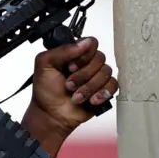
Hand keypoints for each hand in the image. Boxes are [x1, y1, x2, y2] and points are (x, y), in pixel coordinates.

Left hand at [22, 37, 118, 156]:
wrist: (52, 114)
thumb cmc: (46, 91)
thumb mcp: (45, 64)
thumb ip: (62, 50)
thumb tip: (84, 43)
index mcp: (73, 53)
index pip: (90, 43)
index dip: (82, 55)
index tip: (70, 67)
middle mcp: (86, 63)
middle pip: (99, 58)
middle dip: (83, 75)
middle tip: (69, 84)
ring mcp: (96, 76)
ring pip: (106, 72)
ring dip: (89, 87)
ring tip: (76, 96)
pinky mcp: (104, 90)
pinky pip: (113, 85)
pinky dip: (102, 93)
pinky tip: (92, 100)